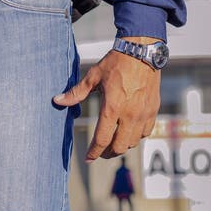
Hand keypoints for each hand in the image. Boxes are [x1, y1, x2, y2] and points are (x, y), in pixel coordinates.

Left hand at [53, 44, 160, 160]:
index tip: (88, 158)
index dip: (94, 152)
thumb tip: (57, 101)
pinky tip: (128, 131)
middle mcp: (129, 115)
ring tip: (113, 141)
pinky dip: (136, 137)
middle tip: (100, 151)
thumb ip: (76, 92)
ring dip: (121, 145)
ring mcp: (143, 114)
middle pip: (119, 147)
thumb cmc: (116, 62)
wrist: (141, 52)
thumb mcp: (93, 76)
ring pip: (133, 142)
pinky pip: (145, 133)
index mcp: (112, 107)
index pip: (102, 139)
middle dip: (107, 153)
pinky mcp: (153, 111)